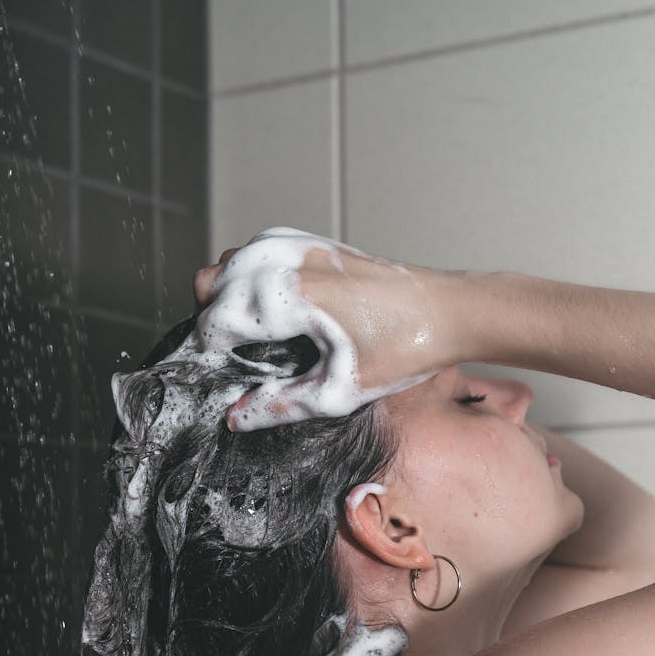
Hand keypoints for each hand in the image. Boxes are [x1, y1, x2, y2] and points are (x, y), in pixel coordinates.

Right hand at [192, 227, 446, 430]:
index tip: (228, 379)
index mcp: (290, 296)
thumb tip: (238, 416)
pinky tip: (280, 311)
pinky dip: (251, 279)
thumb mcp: (340, 392)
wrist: (447, 311)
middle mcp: (286, 260)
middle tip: (243, 360)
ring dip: (229, 298)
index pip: (215, 322)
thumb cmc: (404, 346)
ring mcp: (296, 243)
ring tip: (260, 336)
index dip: (214, 357)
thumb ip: (282, 405)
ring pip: (227, 264)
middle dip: (215, 324)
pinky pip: (254, 252)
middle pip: (207, 285)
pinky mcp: (310, 240)